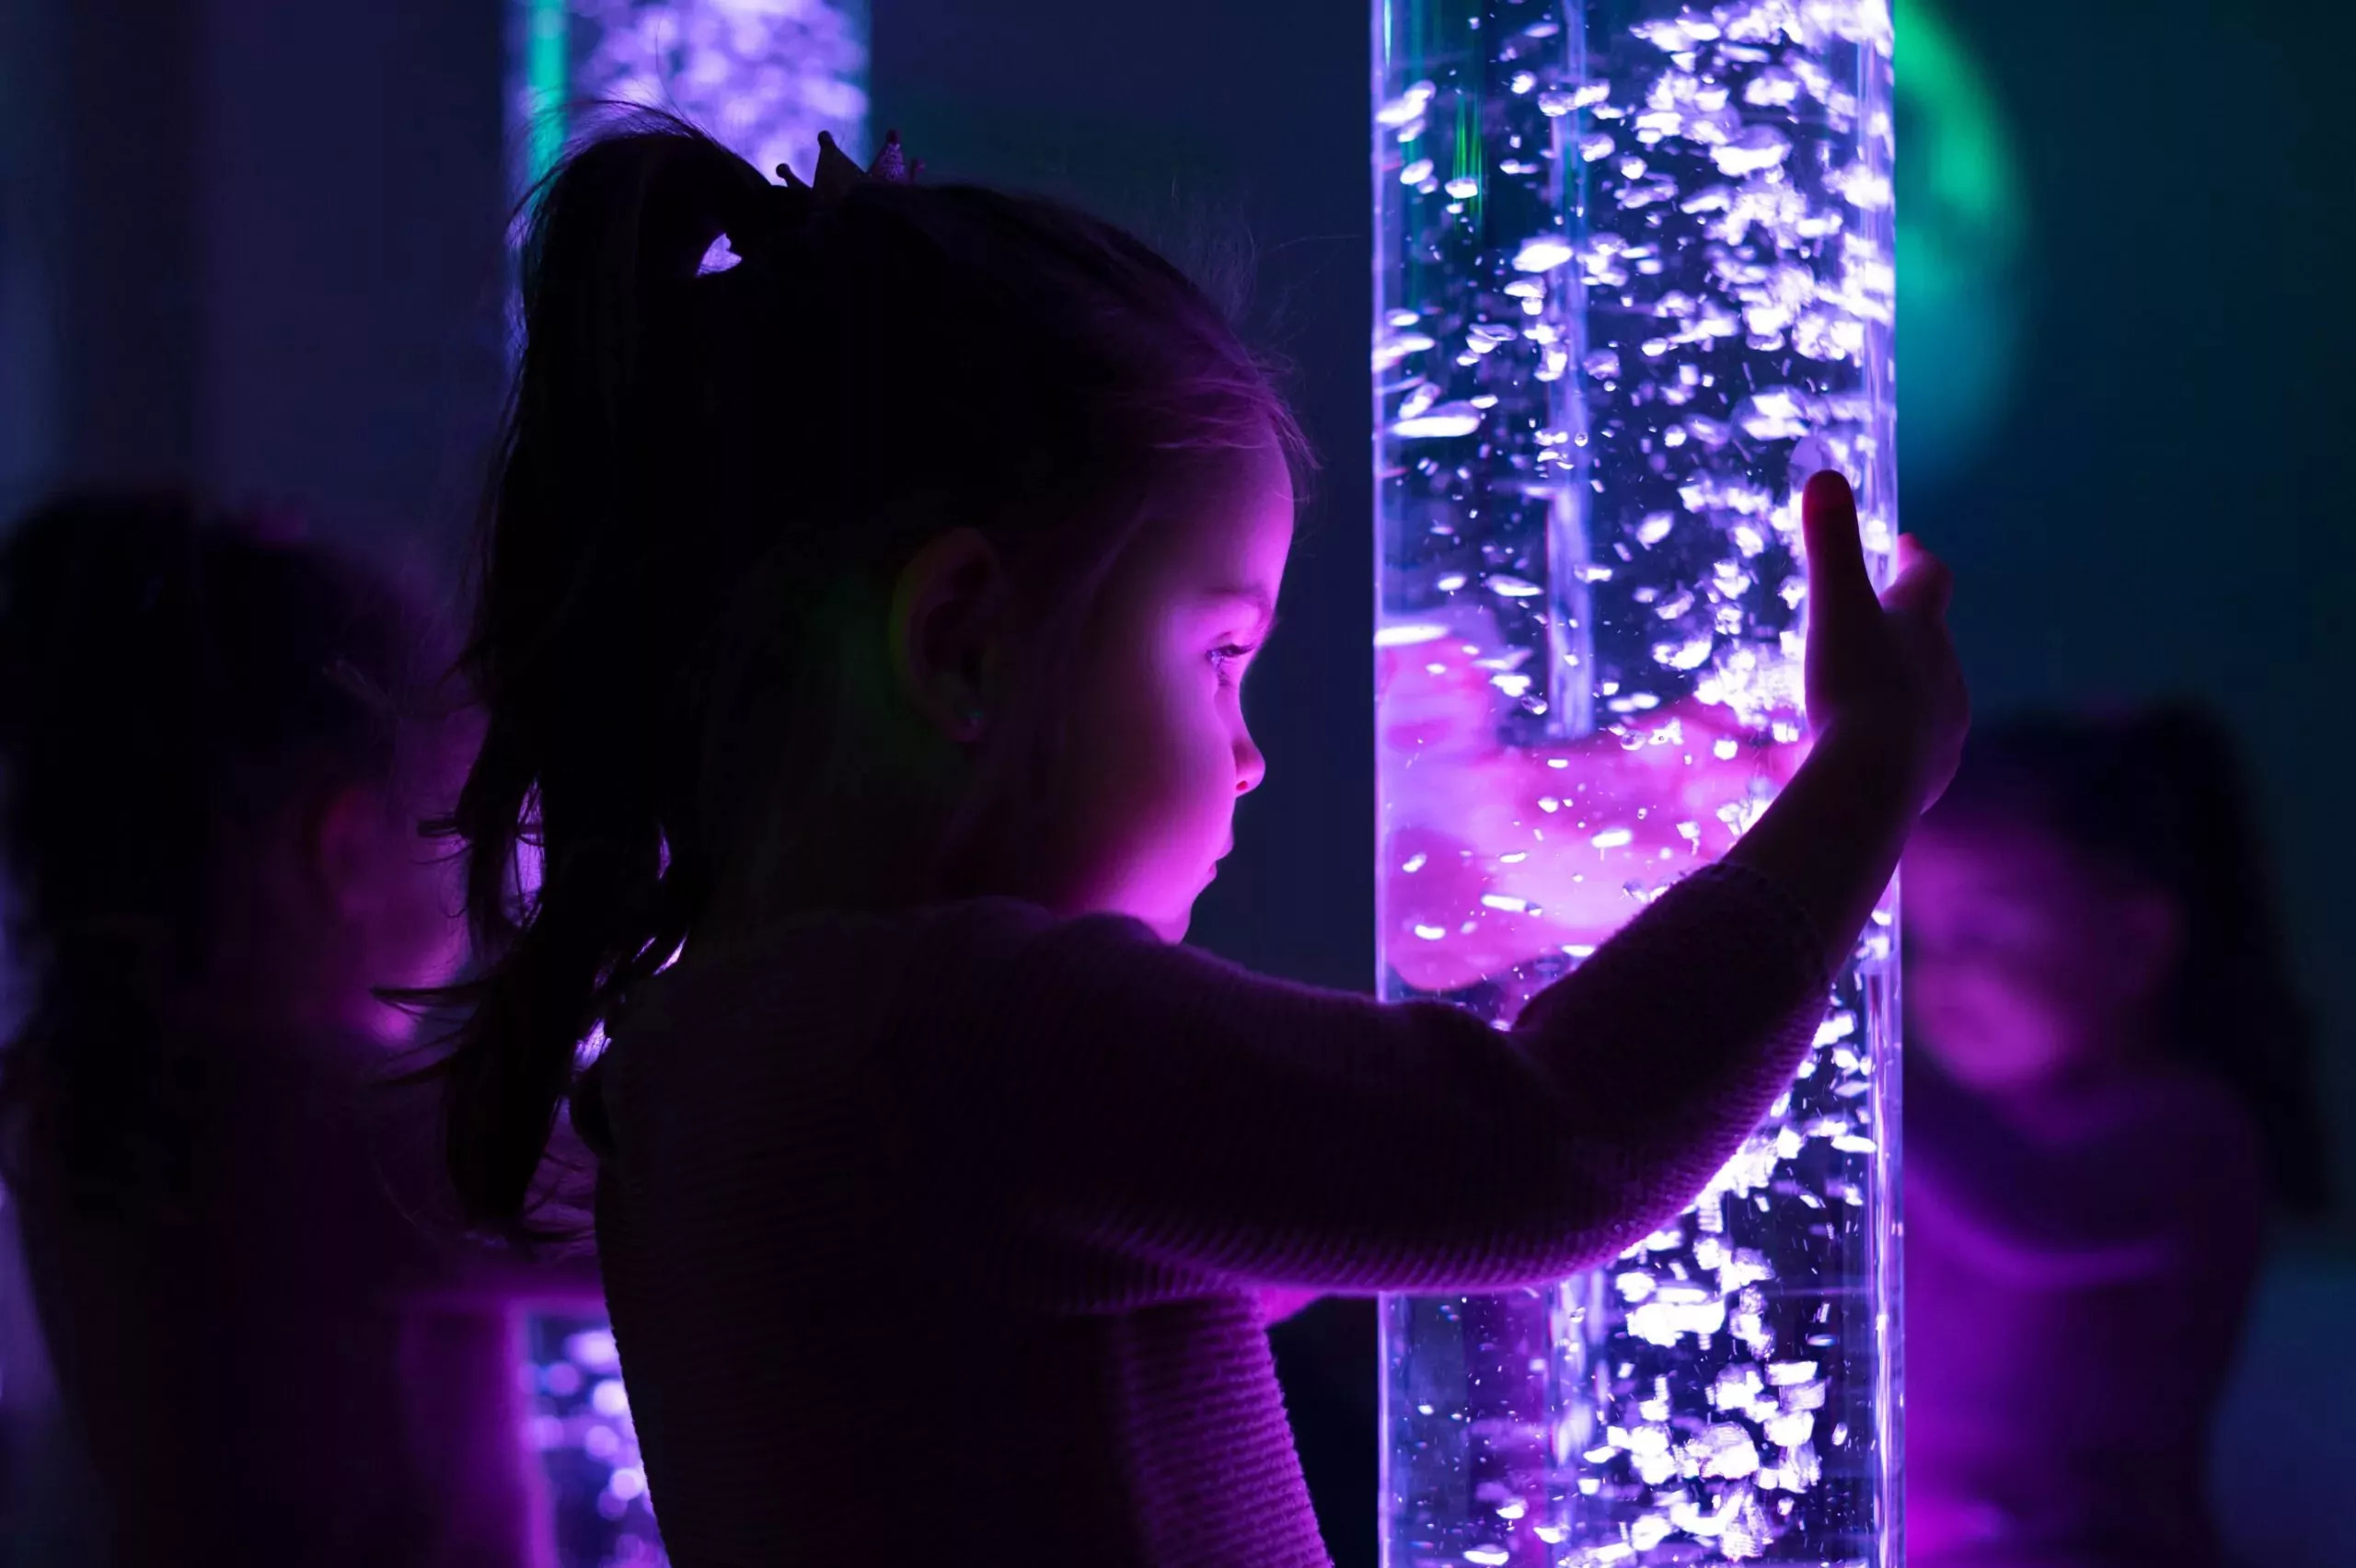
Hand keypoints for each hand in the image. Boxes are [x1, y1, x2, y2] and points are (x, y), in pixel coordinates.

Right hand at [1800, 470, 1968, 813]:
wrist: (1875, 779)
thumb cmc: (1854, 685)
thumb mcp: (1834, 607)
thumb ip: (1828, 543)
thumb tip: (1825, 474)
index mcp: (1923, 627)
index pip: (1930, 579)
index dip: (1915, 559)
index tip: (1904, 544)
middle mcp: (1945, 671)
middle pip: (1932, 637)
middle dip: (1906, 627)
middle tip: (1874, 621)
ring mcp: (1945, 725)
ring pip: (1927, 693)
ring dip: (1900, 685)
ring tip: (1865, 690)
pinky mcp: (1933, 773)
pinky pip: (1916, 746)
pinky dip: (1893, 738)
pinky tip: (1866, 750)